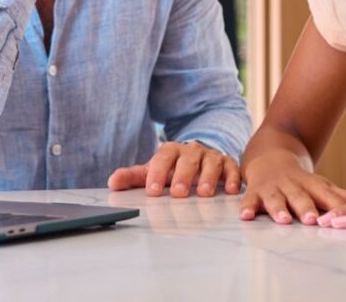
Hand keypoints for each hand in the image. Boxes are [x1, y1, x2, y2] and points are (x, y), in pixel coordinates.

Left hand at [107, 141, 240, 197]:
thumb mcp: (154, 171)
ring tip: (205, 193)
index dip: (157, 173)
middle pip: (187, 160)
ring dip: (208, 177)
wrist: (198, 158)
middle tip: (178, 193)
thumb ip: (133, 177)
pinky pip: (232, 167)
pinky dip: (233, 177)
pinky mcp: (227, 163)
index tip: (153, 191)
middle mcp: (191, 151)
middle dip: (183, 176)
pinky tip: (231, 190)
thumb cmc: (173, 169)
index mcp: (171, 151)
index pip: (163, 158)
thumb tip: (112, 182)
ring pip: (210, 163)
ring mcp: (210, 157)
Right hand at [239, 149, 345, 223]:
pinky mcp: (255, 192)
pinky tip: (245, 216)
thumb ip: (338, 196)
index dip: (333, 206)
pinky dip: (247, 208)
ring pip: (276, 198)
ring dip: (279, 209)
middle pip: (300, 197)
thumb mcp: (319, 184)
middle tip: (313, 220)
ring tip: (283, 220)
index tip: (342, 218)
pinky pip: (249, 200)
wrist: (269, 156)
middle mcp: (291, 185)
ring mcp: (272, 188)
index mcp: (310, 184)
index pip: (325, 195)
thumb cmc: (299, 180)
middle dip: (306, 208)